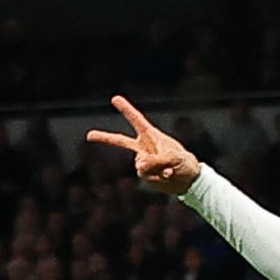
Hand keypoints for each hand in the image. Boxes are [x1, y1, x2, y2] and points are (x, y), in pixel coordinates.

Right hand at [85, 95, 201, 195]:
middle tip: (89, 135)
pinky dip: (156, 179)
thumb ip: (155, 160)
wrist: (191, 181)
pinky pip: (145, 177)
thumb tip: (139, 165)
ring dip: (156, 170)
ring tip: (170, 171)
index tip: (115, 98)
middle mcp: (144, 147)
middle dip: (104, 138)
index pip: (137, 121)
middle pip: (120, 141)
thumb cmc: (186, 163)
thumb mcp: (174, 158)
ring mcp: (142, 161)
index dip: (126, 109)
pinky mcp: (144, 174)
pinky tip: (167, 178)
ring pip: (140, 166)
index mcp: (152, 137)